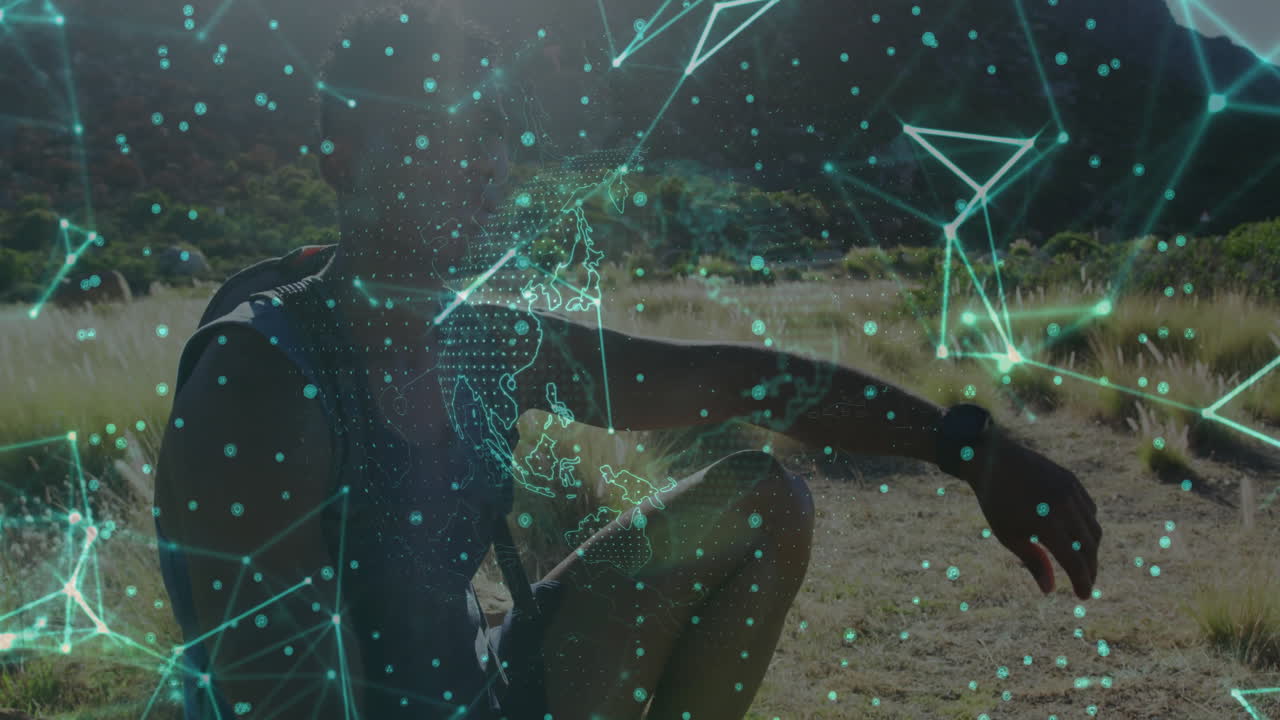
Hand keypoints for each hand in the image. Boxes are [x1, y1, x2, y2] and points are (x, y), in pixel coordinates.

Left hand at [961, 429, 1101, 599]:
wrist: (992, 458)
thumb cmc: (996, 502)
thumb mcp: (1008, 535)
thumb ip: (1033, 562)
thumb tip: (1049, 589)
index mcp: (1046, 524)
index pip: (1074, 561)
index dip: (1082, 581)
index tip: (1083, 596)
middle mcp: (1063, 507)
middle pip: (1089, 547)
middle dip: (1090, 568)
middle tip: (1085, 582)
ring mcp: (1070, 491)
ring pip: (1093, 528)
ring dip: (1091, 549)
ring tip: (1081, 561)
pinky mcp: (1072, 480)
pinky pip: (1089, 509)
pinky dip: (1088, 526)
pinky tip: (1078, 536)